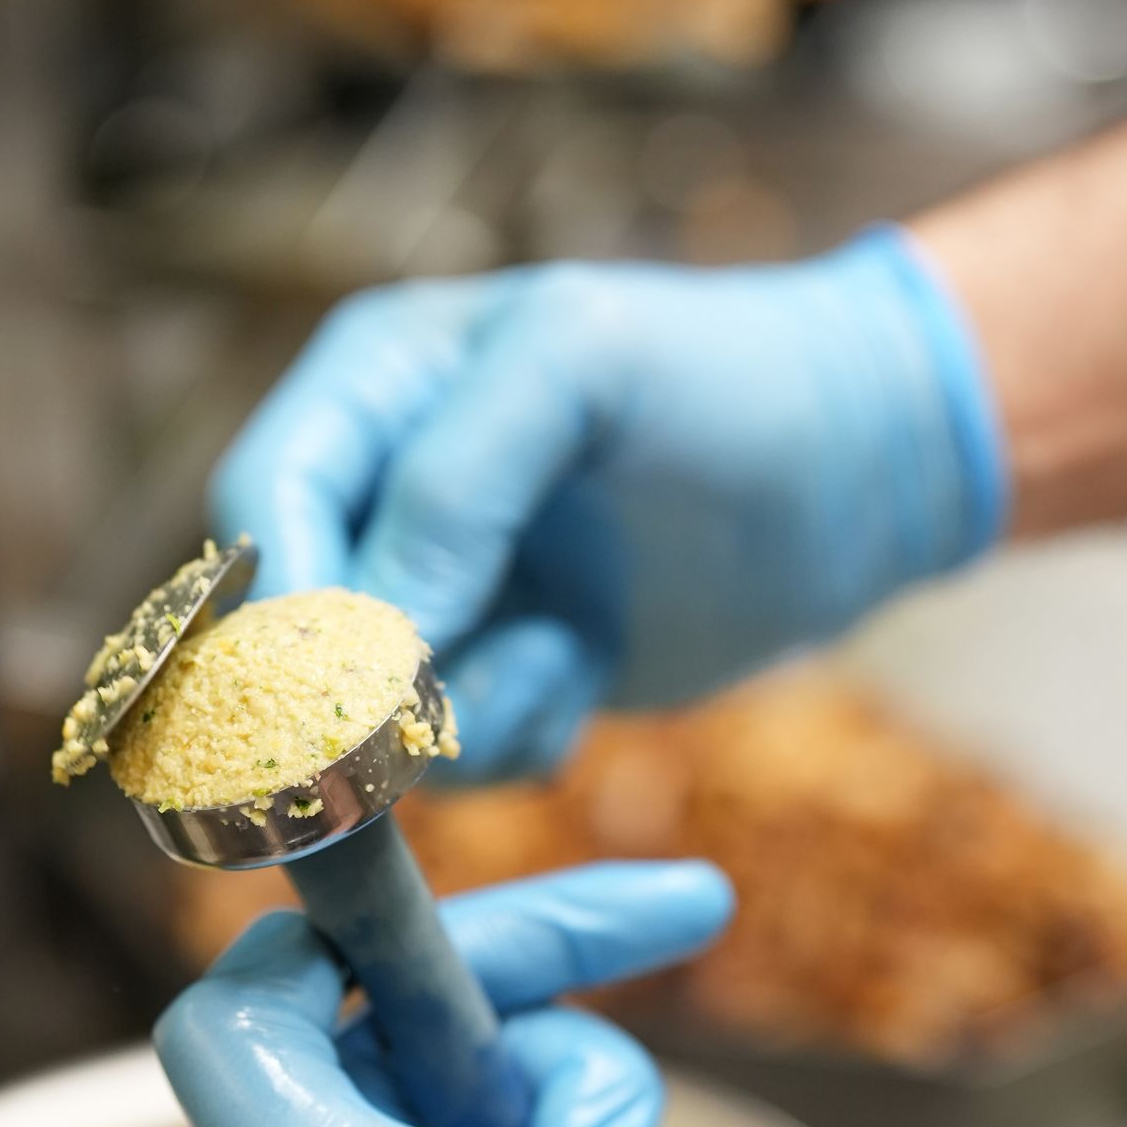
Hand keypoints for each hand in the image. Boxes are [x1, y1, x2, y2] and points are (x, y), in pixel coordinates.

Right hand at [213, 226, 1004, 776]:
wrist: (864, 470)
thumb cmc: (729, 381)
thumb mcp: (583, 370)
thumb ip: (453, 480)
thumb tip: (358, 634)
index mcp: (371, 384)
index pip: (263, 500)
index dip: (284, 596)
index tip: (342, 680)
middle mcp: (381, 493)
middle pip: (290, 627)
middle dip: (366, 682)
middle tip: (437, 712)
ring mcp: (442, 595)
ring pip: (366, 713)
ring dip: (462, 710)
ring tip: (567, 646)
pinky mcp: (503, 676)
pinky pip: (456, 756)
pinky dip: (519, 731)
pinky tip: (587, 668)